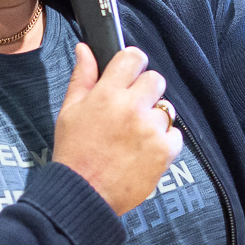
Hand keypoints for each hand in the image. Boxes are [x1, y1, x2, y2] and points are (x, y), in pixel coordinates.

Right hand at [53, 44, 181, 215]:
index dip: (132, 64)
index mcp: (107, 94)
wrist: (84, 195)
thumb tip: (85, 50)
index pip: (133, 57)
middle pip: (155, 79)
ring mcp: (150, 129)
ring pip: (166, 108)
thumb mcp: (69, 112)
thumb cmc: (74, 154)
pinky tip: (144, 150)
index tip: (130, 75)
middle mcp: (132, 108)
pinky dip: (164, 142)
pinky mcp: (164, 151)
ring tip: (135, 136)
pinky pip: (175, 135)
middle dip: (145, 91)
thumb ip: (82, 77)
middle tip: (132, 109)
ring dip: (154, 118)